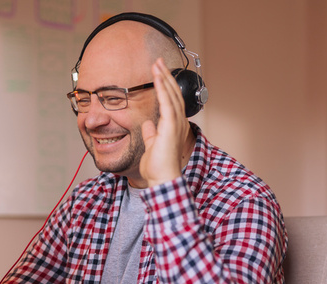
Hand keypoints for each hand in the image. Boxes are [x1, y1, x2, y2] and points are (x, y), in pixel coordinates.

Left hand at [140, 58, 191, 186]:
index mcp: (174, 126)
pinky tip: (157, 77)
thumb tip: (148, 124)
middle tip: (159, 61)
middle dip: (166, 76)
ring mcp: (176, 124)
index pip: (171, 100)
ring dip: (164, 78)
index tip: (159, 72)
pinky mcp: (170, 126)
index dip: (166, 85)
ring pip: (171, 95)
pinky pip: (167, 103)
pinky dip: (162, 88)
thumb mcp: (151, 146)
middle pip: (173, 93)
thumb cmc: (158, 167)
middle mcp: (178, 123)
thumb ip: (151, 134)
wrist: (162, 179)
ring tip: (157, 64)